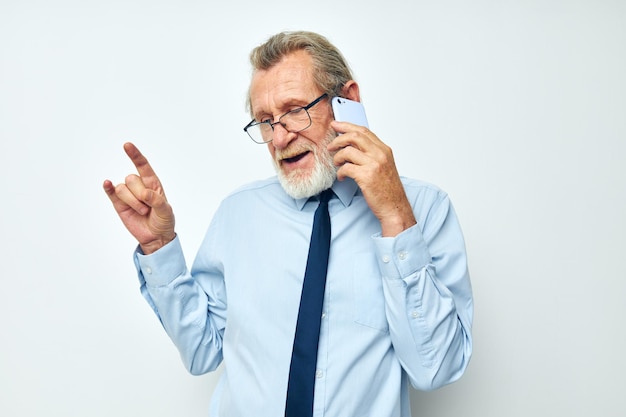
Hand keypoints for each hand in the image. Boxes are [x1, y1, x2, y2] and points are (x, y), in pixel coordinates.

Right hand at [103, 142, 175, 253]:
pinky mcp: (119, 204)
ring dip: (132, 201)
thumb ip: (157, 201)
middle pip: (131, 179)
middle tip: (148, 208)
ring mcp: (128, 194)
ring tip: (142, 211)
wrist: (156, 237)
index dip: (135, 155)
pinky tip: (107, 184)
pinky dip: (108, 188)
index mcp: (153, 184)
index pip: (143, 166)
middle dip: (139, 195)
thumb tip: (145, 193)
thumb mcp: (166, 211)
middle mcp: (139, 186)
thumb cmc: (163, 221)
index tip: (127, 145)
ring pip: (122, 188)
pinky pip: (111, 192)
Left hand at [328, 121, 415, 236]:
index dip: (347, 126)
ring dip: (338, 157)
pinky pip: (346, 168)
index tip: (336, 125)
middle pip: (354, 136)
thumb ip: (372, 154)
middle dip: (338, 139)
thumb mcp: (384, 166)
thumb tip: (352, 146)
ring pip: (347, 151)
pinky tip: (342, 177)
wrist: (395, 207)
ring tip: (337, 164)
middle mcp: (380, 154)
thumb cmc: (388, 190)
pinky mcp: (366, 177)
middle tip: (330, 145)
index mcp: (384, 150)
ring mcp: (374, 165)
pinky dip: (340, 172)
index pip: (364, 131)